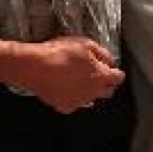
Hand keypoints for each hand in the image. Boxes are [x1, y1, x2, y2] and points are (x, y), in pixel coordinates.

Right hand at [3, 36, 123, 112]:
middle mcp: (93, 92)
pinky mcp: (64, 107)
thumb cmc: (59, 53)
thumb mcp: (85, 44)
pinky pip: (74, 103)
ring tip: (77, 79)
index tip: (111, 69)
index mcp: (101, 77)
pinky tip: (65, 87)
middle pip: (107, 91)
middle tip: (95, 74)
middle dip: (105, 83)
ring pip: (90, 99)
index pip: (118, 78)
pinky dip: (72, 97)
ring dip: (88, 91)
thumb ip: (102, 53)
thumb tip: (109, 60)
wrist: (34, 66)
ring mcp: (79, 102)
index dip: (115, 72)